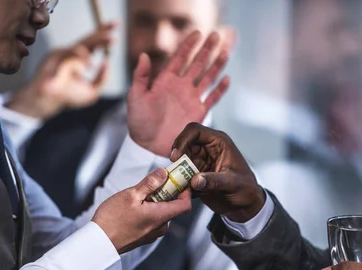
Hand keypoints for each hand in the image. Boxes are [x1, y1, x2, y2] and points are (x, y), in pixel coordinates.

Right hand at [5, 23, 116, 119]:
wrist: (49, 102)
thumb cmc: (67, 96)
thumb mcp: (92, 91)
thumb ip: (102, 79)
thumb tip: (107, 63)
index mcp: (79, 57)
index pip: (93, 43)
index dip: (104, 33)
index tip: (117, 26)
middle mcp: (70, 52)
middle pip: (88, 39)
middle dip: (101, 35)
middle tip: (114, 33)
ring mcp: (61, 54)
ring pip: (79, 46)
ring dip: (91, 51)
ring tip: (98, 59)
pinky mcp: (53, 59)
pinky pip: (70, 58)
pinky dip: (80, 63)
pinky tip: (87, 68)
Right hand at [92, 168, 191, 253]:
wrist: (99, 242)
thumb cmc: (113, 220)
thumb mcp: (131, 195)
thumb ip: (150, 183)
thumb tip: (164, 173)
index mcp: (161, 216)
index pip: (185, 205)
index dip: (185, 191)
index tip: (179, 180)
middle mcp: (160, 227)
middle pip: (172, 207)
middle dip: (165, 193)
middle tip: (152, 183)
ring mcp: (152, 233)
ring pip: (161, 213)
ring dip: (154, 201)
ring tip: (137, 196)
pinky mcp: (144, 236)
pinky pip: (153, 220)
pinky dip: (148, 210)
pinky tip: (133, 207)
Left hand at [127, 31, 230, 156]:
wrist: (148, 145)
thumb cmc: (139, 121)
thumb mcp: (135, 97)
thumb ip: (140, 76)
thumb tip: (143, 55)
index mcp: (166, 81)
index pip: (180, 58)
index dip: (188, 45)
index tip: (198, 33)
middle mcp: (181, 87)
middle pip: (197, 64)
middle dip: (206, 49)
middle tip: (216, 35)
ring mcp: (191, 99)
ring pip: (207, 78)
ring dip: (216, 65)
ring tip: (226, 51)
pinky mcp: (198, 113)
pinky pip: (212, 99)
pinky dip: (220, 89)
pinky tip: (226, 79)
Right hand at [171, 123, 264, 221]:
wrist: (246, 205)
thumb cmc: (246, 189)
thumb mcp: (233, 184)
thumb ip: (214, 181)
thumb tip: (196, 180)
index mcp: (219, 142)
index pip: (195, 131)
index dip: (183, 140)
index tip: (177, 156)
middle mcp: (207, 149)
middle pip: (183, 144)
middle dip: (177, 157)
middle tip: (174, 171)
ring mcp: (200, 162)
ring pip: (180, 160)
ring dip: (176, 171)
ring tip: (179, 183)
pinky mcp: (195, 175)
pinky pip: (181, 175)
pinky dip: (179, 182)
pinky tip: (184, 191)